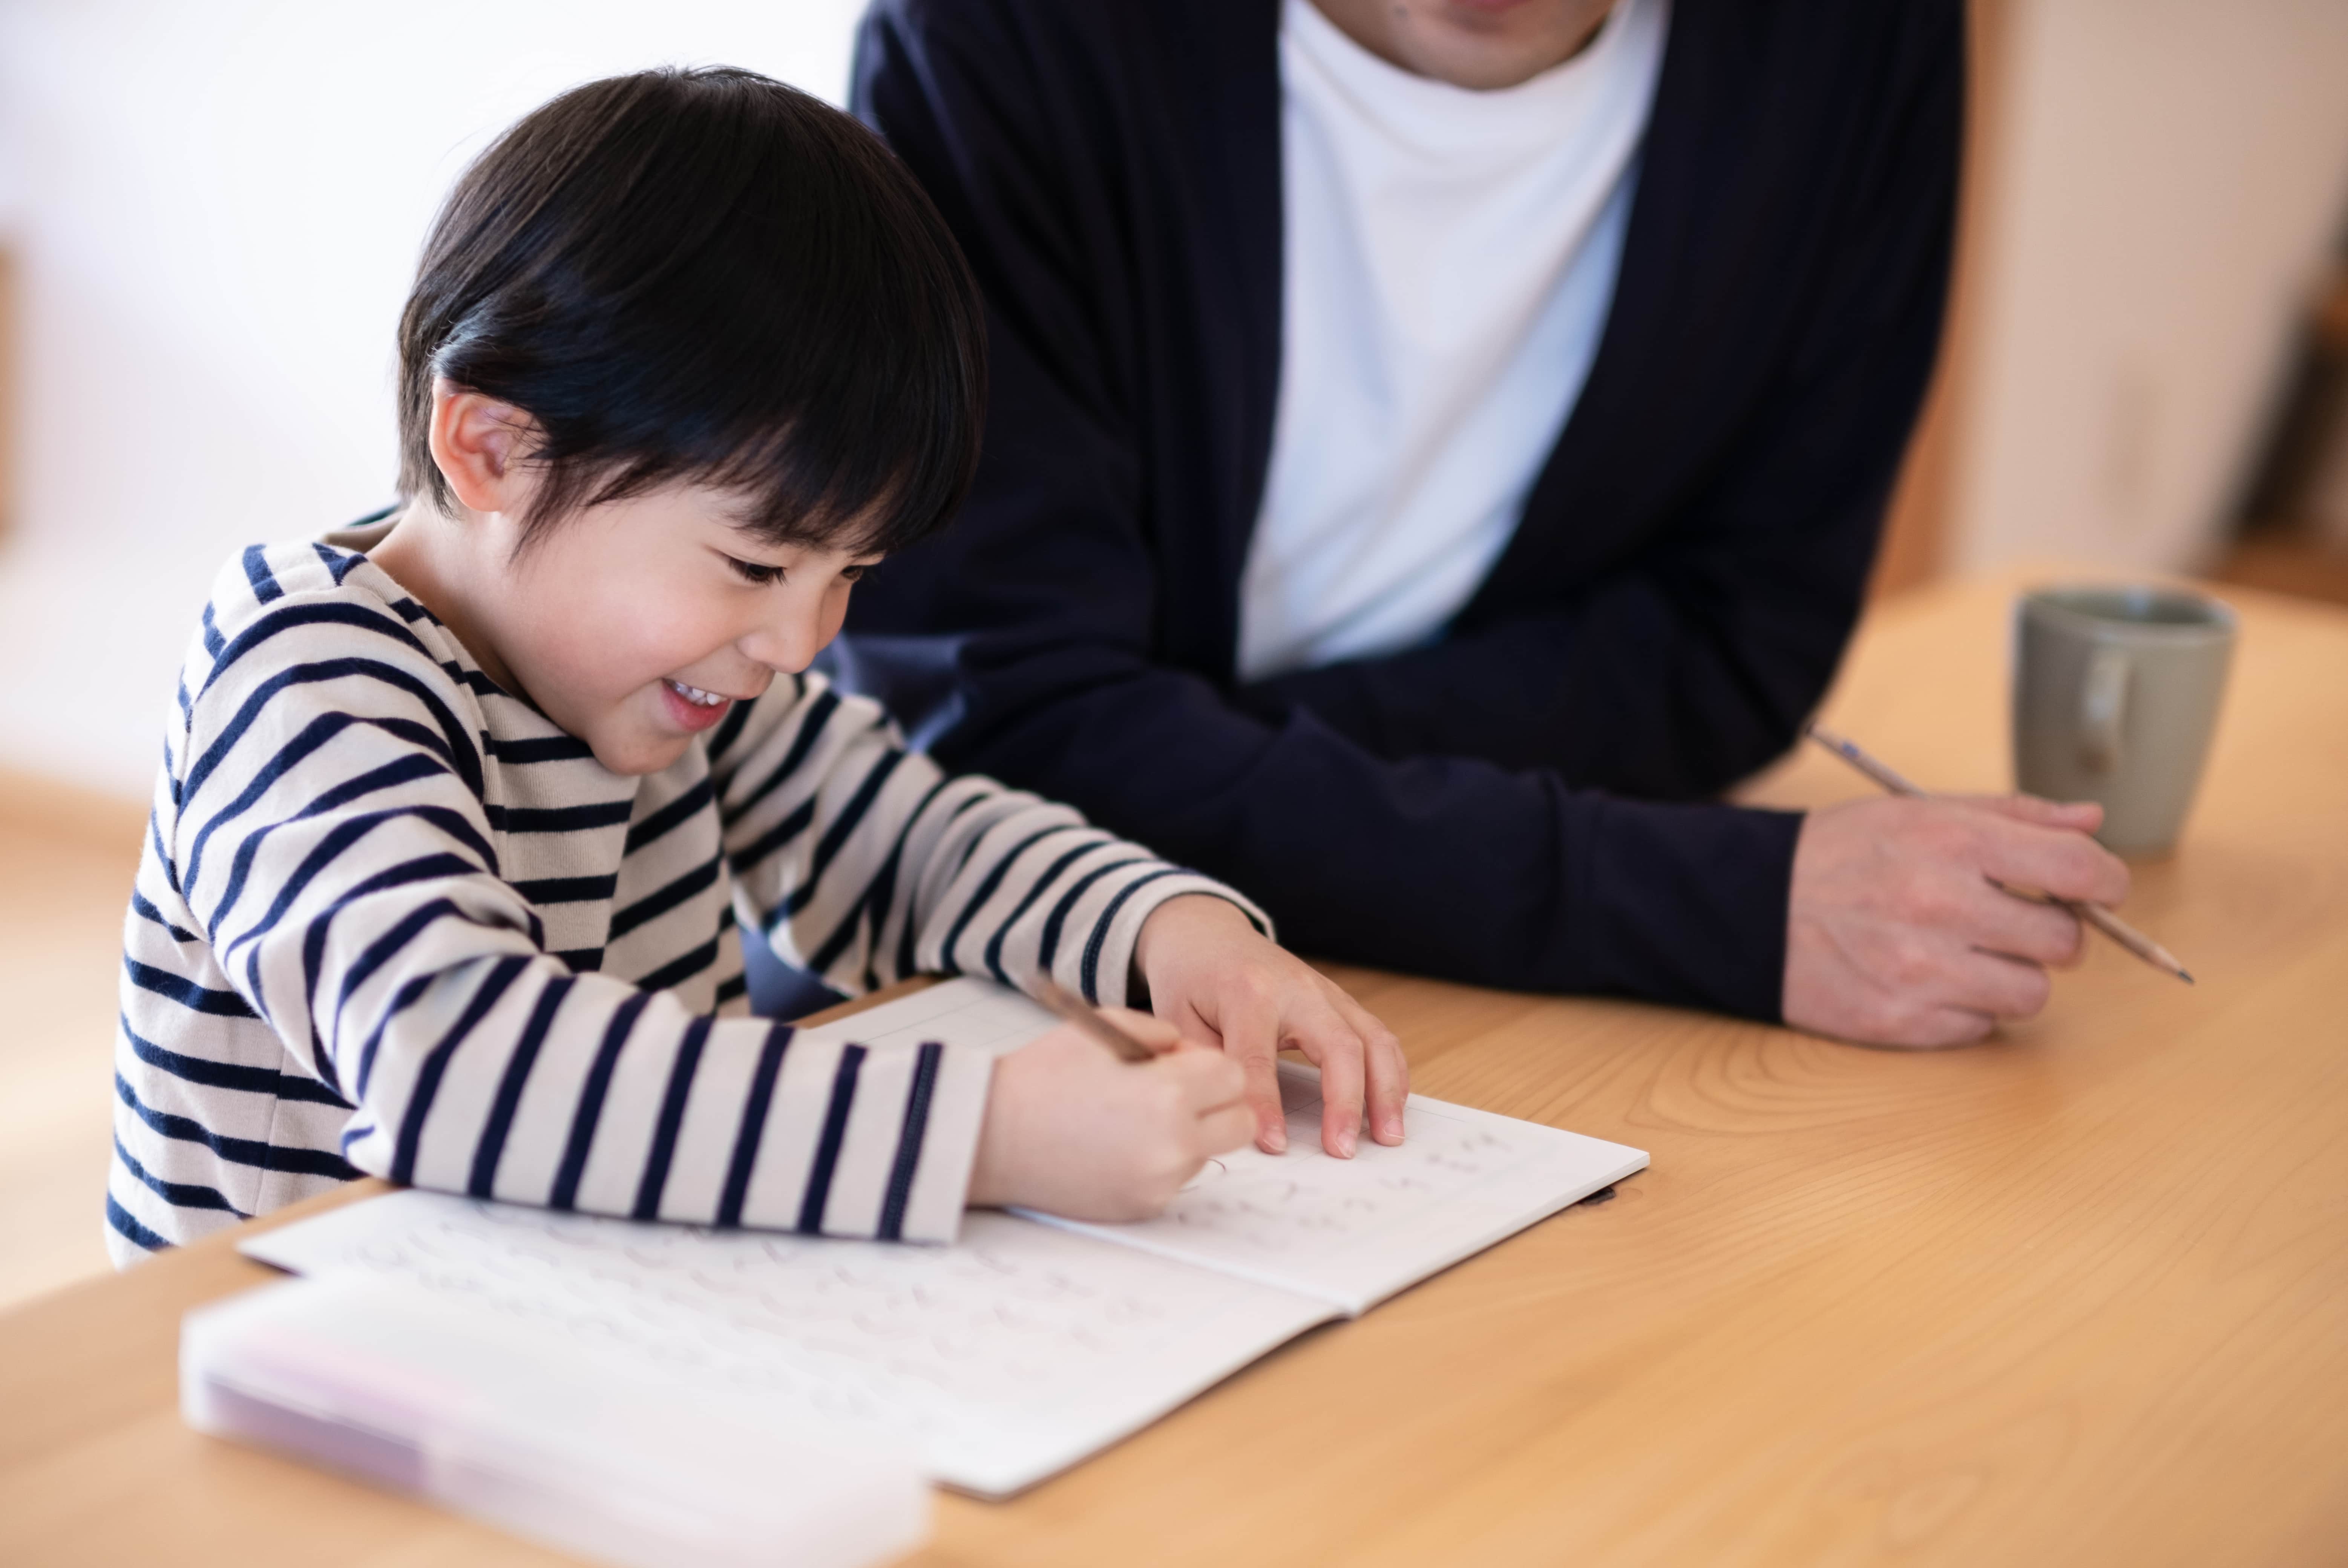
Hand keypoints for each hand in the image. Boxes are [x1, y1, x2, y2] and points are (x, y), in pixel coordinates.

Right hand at [968, 1010, 1251, 1219]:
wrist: (992, 1134)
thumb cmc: (1043, 1074)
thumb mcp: (1105, 1026)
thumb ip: (1163, 1033)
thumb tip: (1191, 1054)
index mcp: (1169, 1093)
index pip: (1236, 1078)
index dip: (1209, 1066)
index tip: (1181, 1065)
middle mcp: (1174, 1144)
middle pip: (1240, 1124)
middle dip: (1217, 1104)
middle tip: (1178, 1093)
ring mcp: (1160, 1182)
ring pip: (1209, 1152)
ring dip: (1190, 1133)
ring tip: (1136, 1118)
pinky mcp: (1143, 1206)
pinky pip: (1177, 1179)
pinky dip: (1161, 1160)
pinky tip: (1120, 1144)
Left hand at [1132, 894, 1407, 1157]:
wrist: (1208, 932)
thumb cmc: (1189, 976)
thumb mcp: (1175, 1015)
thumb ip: (1198, 1061)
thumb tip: (1222, 1109)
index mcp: (1247, 992)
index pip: (1260, 1057)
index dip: (1267, 1104)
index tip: (1275, 1146)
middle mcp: (1296, 989)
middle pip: (1338, 1045)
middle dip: (1346, 1101)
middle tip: (1343, 1150)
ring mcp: (1325, 992)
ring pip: (1372, 1039)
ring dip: (1386, 1091)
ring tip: (1389, 1136)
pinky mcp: (1340, 1001)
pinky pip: (1378, 1035)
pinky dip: (1393, 1072)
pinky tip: (1393, 1106)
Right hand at [1784, 794, 2130, 1047]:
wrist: (1745, 908)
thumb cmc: (1841, 854)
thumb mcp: (1918, 812)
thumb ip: (2012, 815)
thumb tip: (2093, 822)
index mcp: (1951, 842)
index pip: (2078, 870)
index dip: (2104, 882)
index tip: (2097, 888)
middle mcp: (1939, 906)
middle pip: (2064, 942)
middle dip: (2052, 933)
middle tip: (2013, 921)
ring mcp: (1919, 971)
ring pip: (2030, 994)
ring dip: (2013, 976)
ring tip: (1969, 953)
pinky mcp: (1899, 1021)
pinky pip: (1980, 1028)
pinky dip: (1967, 1007)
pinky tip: (1929, 979)